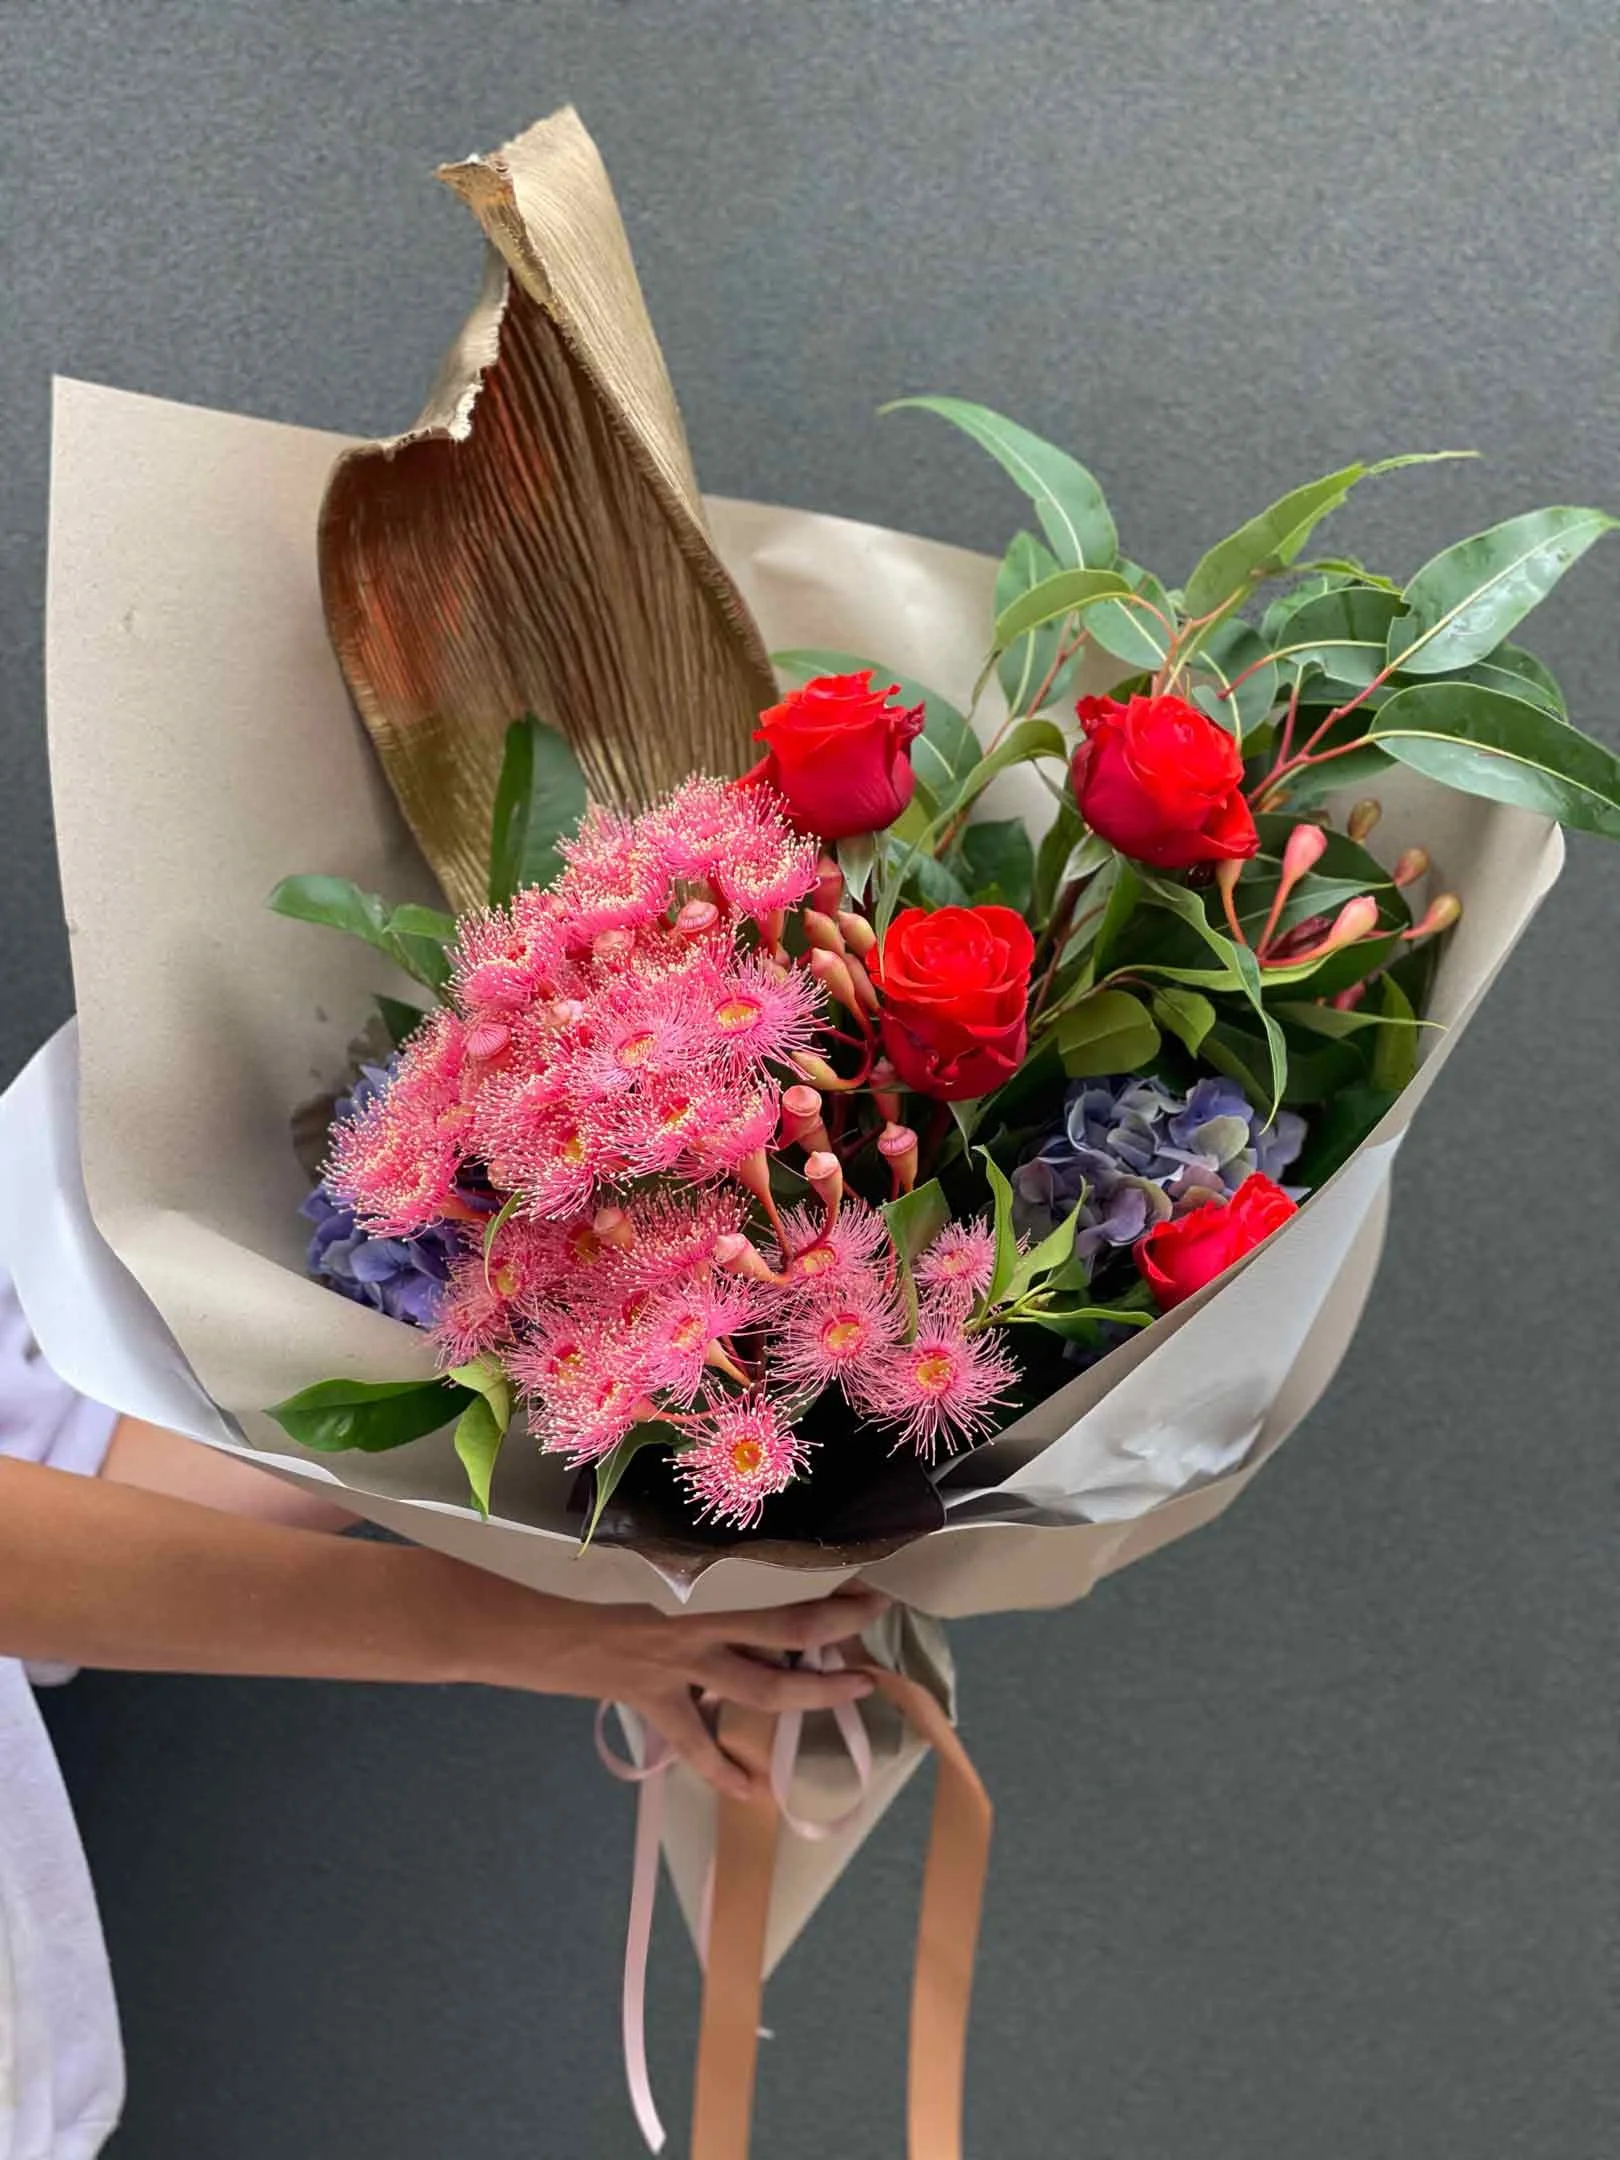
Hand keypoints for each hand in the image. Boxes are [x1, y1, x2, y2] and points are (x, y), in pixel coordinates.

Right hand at [457, 1575, 888, 1798]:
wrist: (500, 1612)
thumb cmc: (554, 1556)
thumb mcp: (623, 1536)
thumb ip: (672, 1540)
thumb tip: (714, 1529)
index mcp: (691, 1571)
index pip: (775, 1569)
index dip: (823, 1569)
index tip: (861, 1557)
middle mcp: (695, 1617)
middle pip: (788, 1627)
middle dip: (839, 1624)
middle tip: (880, 1614)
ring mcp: (674, 1663)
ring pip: (761, 1687)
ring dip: (813, 1693)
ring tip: (858, 1691)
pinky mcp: (647, 1698)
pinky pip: (695, 1743)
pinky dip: (725, 1769)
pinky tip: (754, 1792)